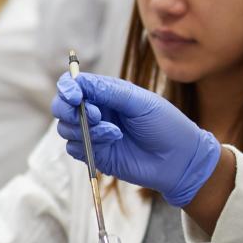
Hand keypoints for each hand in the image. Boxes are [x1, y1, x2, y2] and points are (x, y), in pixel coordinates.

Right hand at [52, 73, 220, 206]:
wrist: (179, 160)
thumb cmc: (166, 126)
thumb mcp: (141, 103)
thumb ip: (109, 92)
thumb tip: (79, 82)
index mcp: (108, 94)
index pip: (75, 85)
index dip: (68, 88)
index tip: (74, 95)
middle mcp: (98, 111)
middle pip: (63, 106)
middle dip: (68, 109)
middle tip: (93, 115)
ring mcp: (95, 133)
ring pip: (66, 128)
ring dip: (84, 128)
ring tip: (112, 131)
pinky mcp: (96, 154)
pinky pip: (74, 148)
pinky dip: (87, 144)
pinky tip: (112, 141)